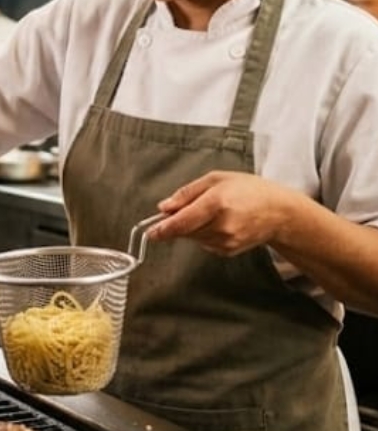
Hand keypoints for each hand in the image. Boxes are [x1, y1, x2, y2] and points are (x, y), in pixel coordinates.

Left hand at [148, 170, 294, 255]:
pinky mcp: (228, 251)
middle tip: (184, 209)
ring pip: (193, 237)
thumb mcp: (216, 179)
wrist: (279, 212)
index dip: (163, 228)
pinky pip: (204, 243)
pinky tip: (218, 222)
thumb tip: (164, 207)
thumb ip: (186, 193)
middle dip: (177, 222)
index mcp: (217, 203)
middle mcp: (222, 226)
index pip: (183, 222)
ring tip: (210, 212)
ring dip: (192, 227)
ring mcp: (227, 241)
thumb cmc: (249, 190)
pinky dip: (204, 233)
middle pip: (185, 230)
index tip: (151, 232)